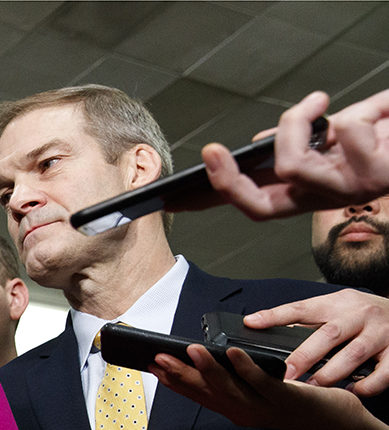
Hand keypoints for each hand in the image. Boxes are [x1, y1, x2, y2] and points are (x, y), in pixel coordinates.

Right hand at [151, 344, 388, 429]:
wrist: (335, 421)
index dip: (174, 382)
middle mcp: (243, 411)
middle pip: (206, 392)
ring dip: (208, 368)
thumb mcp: (259, 394)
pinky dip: (244, 366)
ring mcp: (262, 407)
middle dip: (181, 374)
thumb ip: (237, 382)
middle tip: (160, 358)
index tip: (154, 366)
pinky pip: (260, 381)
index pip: (197, 395)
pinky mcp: (284, 398)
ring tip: (192, 351)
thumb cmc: (297, 402)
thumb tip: (212, 361)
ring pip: (229, 387)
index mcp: (234, 410)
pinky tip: (233, 351)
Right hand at [200, 89, 388, 219]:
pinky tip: (379, 112)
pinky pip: (346, 129)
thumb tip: (263, 140)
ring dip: (298, 119)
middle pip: (259, 207)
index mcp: (314, 189)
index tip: (181, 191)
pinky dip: (363, 107)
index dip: (219, 197)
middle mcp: (327, 196)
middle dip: (227, 180)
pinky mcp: (375, 177)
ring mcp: (349, 191)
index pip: (257, 202)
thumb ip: (302, 139)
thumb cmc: (386, 134)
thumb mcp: (336, 133)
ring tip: (319, 100)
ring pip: (291, 164)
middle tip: (211, 150)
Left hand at [238, 289, 388, 393]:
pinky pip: (383, 373)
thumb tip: (265, 328)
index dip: (276, 315)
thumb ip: (309, 320)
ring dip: (330, 374)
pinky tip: (352, 392)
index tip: (252, 323)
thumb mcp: (338, 308)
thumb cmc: (364, 316)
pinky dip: (366, 385)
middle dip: (304, 356)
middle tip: (285, 375)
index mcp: (339, 303)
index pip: (303, 308)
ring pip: (353, 355)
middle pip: (328, 334)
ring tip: (312, 388)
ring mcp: (381, 333)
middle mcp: (360, 315)